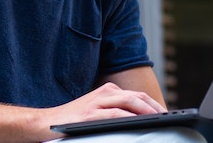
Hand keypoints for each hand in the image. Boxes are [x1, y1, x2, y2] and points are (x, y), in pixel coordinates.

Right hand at [42, 82, 165, 136]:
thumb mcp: (96, 111)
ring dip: (146, 110)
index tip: (166, 113)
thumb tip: (139, 119)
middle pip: (137, 96)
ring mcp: (97, 102)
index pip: (136, 95)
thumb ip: (115, 111)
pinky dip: (129, 117)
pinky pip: (115, 113)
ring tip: (158, 119)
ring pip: (129, 102)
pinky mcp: (90, 114)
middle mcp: (104, 93)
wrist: (45, 122)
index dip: (153, 103)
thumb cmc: (73, 120)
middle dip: (154, 106)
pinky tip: (138, 122)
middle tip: (168, 116)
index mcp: (108, 91)